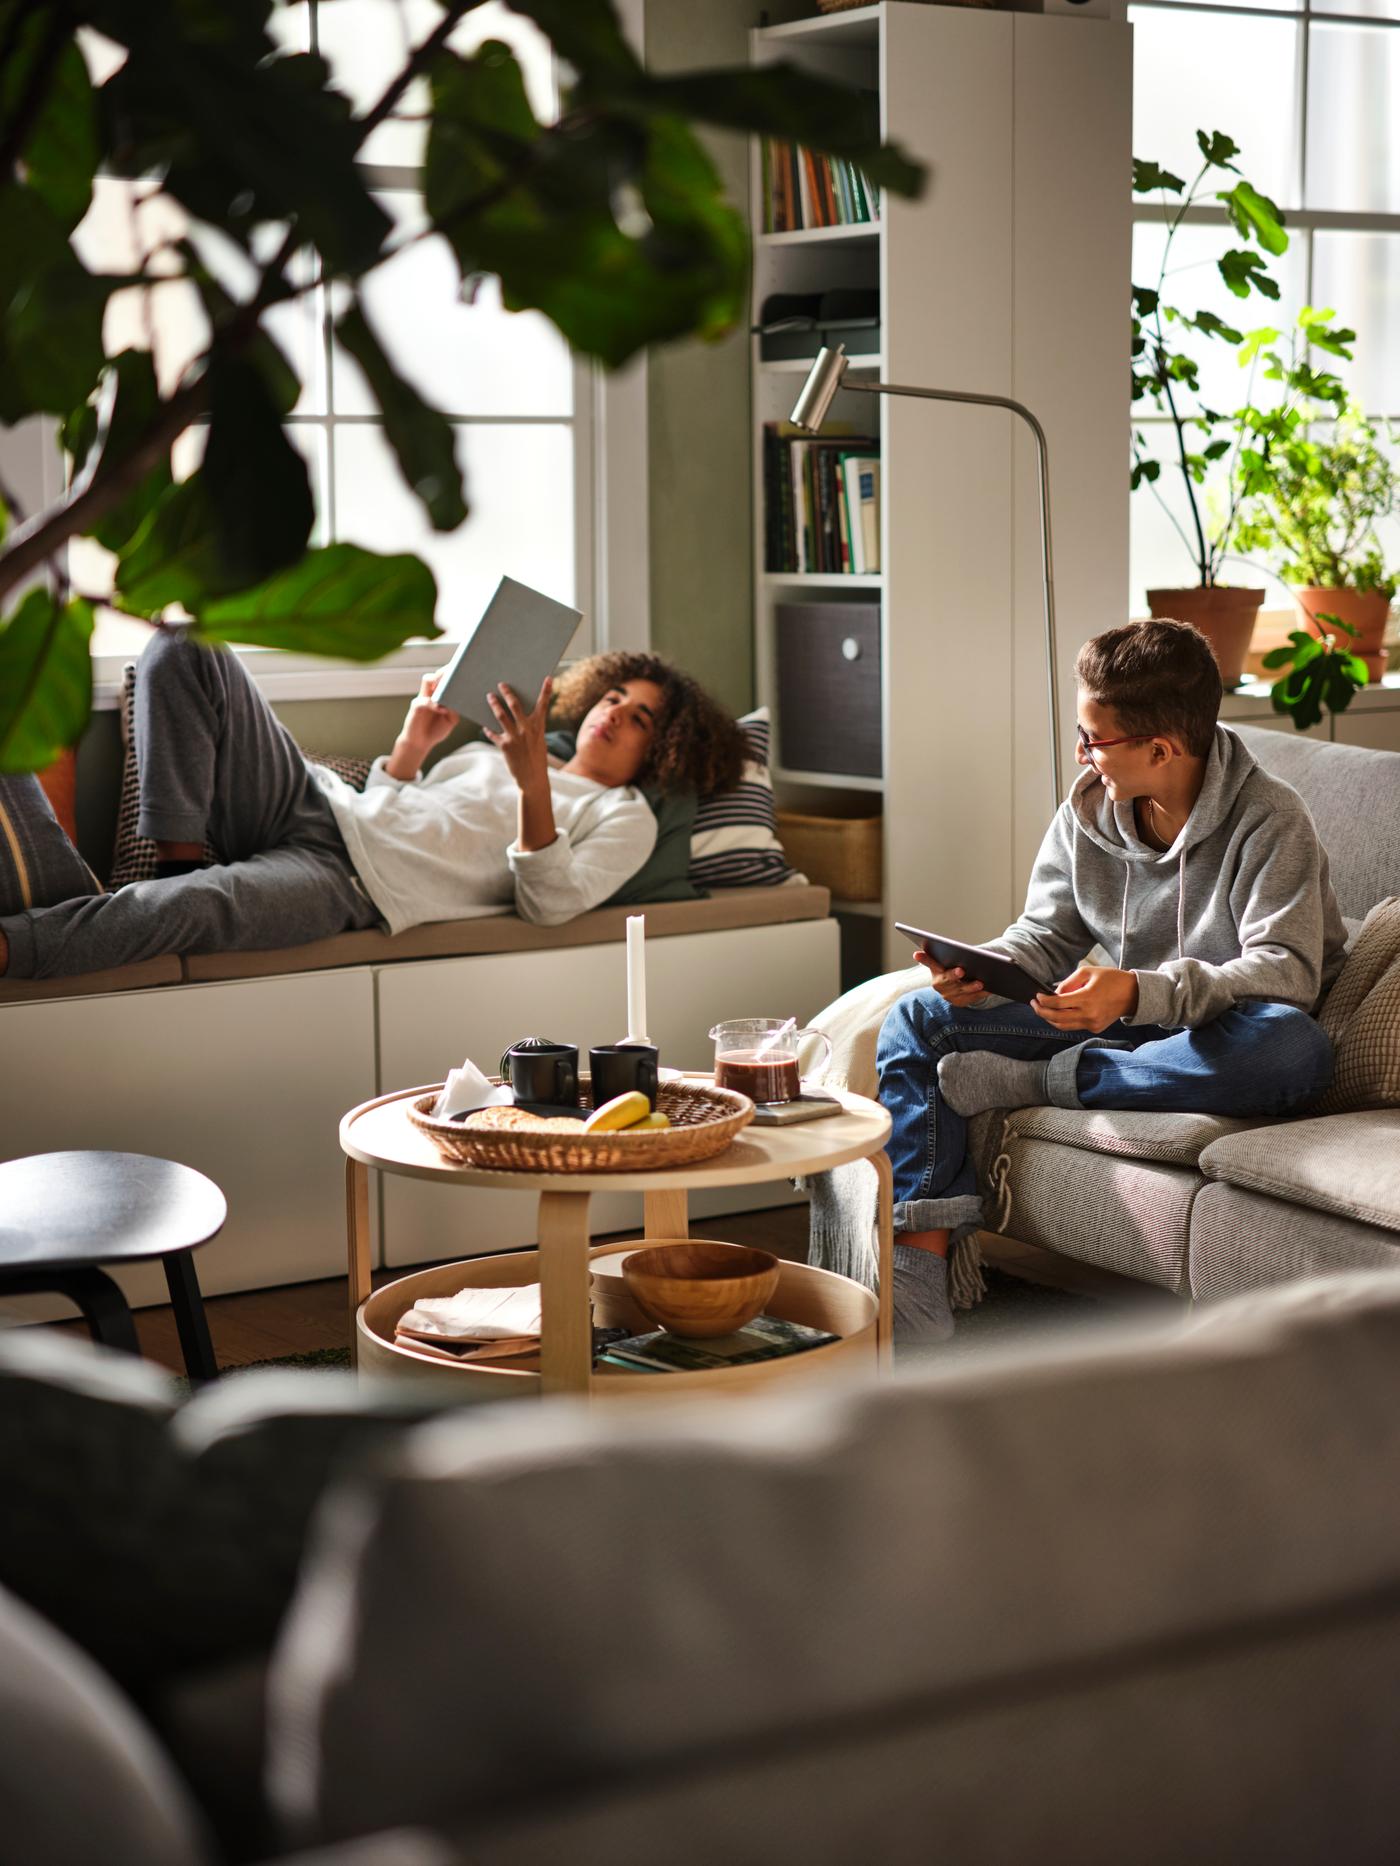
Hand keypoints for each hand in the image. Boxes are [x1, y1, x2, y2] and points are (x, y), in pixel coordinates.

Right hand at [399, 673, 459, 759]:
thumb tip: (458, 700)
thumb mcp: (451, 720)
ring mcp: (422, 698)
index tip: (466, 668)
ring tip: (450, 687)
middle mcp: (431, 692)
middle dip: (448, 671)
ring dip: (439, 681)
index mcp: (440, 694)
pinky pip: (425, 701)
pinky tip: (443, 710)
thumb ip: (455, 709)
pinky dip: (434, 704)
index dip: (454, 672)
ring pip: (428, 680)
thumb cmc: (435, 730)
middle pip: (438, 674)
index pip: (446, 678)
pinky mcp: (416, 707)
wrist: (420, 743)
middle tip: (459, 671)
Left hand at [483, 675, 552, 796]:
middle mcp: (527, 729)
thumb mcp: (539, 740)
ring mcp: (515, 737)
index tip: (548, 678)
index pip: (543, 705)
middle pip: (515, 705)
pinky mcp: (505, 746)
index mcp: (538, 726)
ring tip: (489, 696)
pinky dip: (488, 730)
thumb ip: (531, 726)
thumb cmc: (536, 757)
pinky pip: (493, 734)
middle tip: (501, 684)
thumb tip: (519, 714)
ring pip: (501, 716)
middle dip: (507, 693)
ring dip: (494, 704)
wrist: (532, 778)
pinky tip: (485, 727)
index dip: (546, 691)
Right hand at [914, 950, 988, 1007]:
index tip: (916, 954)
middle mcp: (938, 984)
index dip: (923, 959)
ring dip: (970, 987)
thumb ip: (955, 954)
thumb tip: (967, 951)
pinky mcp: (958, 1002)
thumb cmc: (958, 965)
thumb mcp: (954, 959)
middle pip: (945, 980)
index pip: (928, 962)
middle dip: (952, 975)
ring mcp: (948, 995)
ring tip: (981, 983)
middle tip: (961, 970)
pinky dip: (979, 994)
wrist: (961, 985)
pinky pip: (970, 999)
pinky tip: (989, 989)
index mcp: (936, 969)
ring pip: (959, 991)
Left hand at [1032, 963, 1137, 1032]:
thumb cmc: (1110, 979)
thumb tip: (1053, 995)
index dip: (1043, 1001)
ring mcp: (1092, 1024)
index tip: (1036, 996)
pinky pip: (1074, 1026)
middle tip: (1034, 1004)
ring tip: (1043, 1009)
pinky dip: (1064, 1020)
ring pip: (1063, 1026)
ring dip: (1050, 1019)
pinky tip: (1059, 1012)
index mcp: (1087, 998)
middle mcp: (1089, 1014)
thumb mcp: (1088, 972)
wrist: (1133, 994)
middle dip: (1041, 1012)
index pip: (1057, 1004)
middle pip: (1056, 1018)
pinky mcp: (1095, 1028)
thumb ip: (1068, 983)